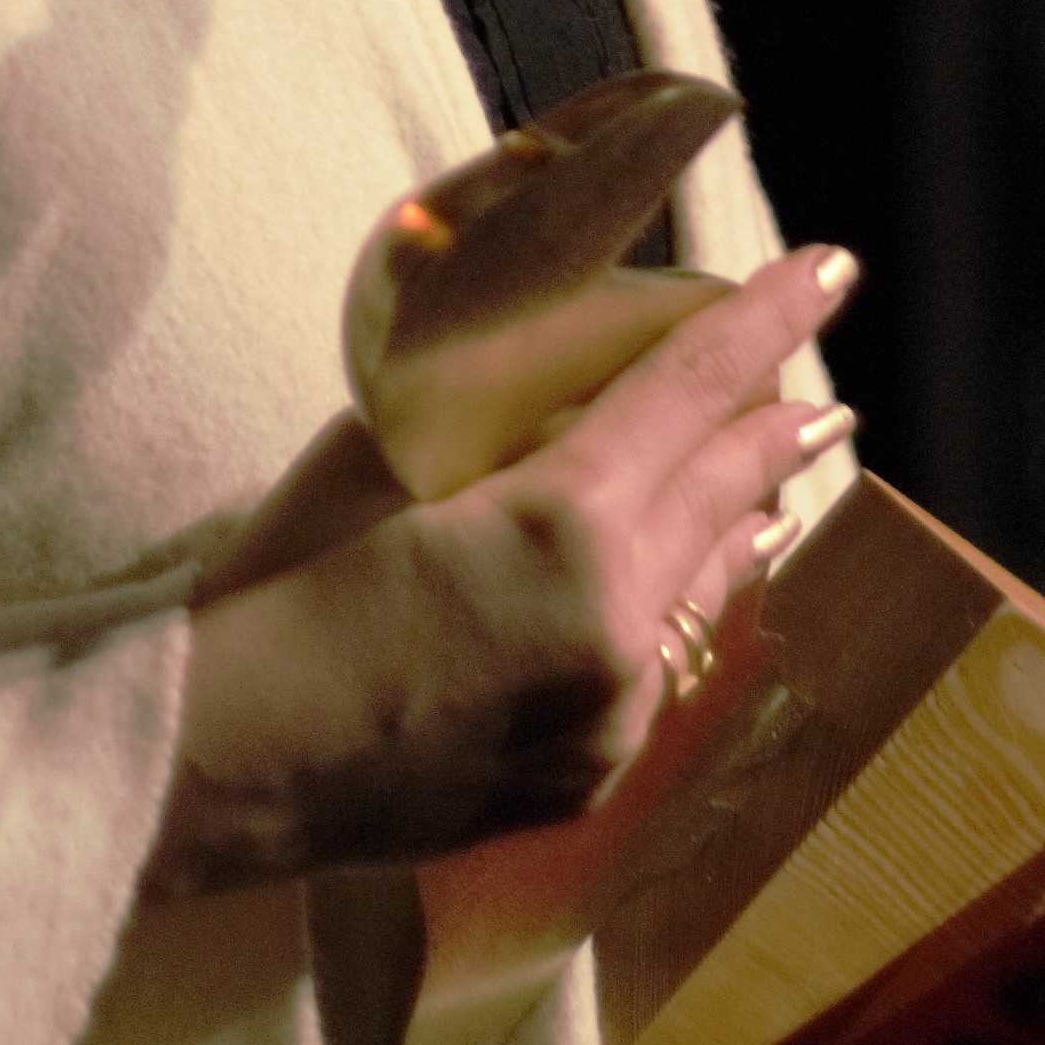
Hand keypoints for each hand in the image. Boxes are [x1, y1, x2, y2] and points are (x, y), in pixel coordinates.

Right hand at [148, 247, 864, 897]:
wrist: (216, 764)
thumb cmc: (276, 586)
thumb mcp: (382, 455)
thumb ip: (491, 417)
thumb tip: (564, 387)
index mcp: (567, 528)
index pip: (693, 388)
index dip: (764, 318)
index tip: (828, 268)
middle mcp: (617, 629)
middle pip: (723, 491)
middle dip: (776, 425)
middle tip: (824, 379)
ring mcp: (611, 718)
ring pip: (706, 588)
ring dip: (742, 517)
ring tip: (784, 470)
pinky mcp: (585, 776)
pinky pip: (659, 665)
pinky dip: (681, 601)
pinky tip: (691, 584)